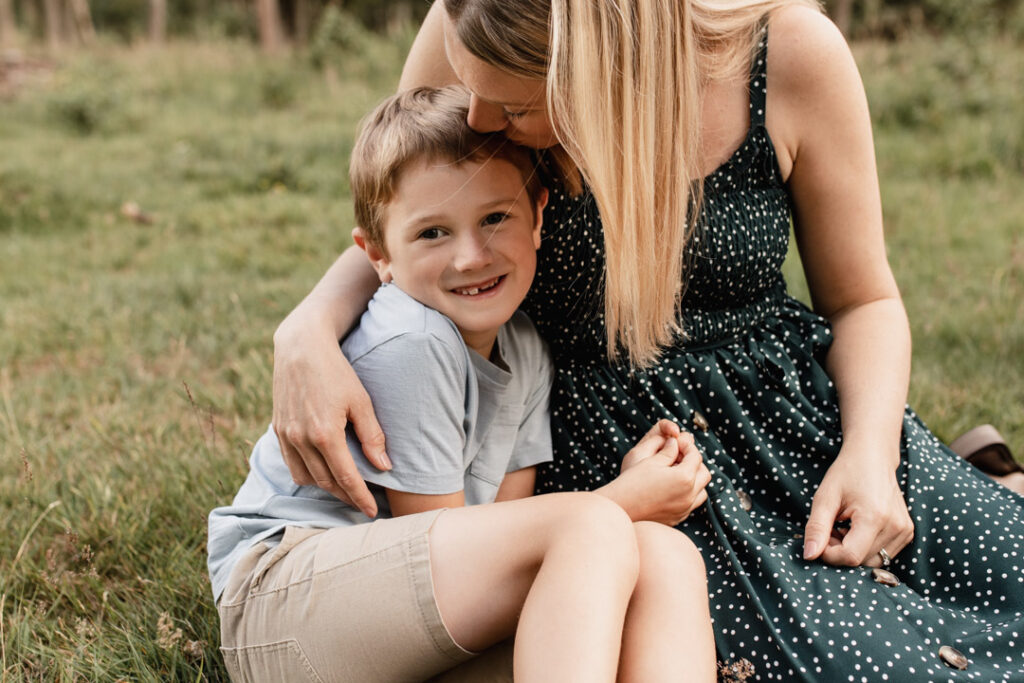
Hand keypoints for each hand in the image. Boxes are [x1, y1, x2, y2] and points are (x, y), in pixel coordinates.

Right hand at [272, 323, 390, 517]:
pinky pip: (292, 464)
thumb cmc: (336, 372)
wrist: (301, 348)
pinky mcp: (278, 430)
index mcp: (325, 434)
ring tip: (345, 489)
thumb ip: (372, 436)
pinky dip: (307, 473)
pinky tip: (322, 471)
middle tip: (363, 505)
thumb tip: (384, 467)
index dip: (360, 498)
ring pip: (305, 478)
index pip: (346, 478)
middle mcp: (301, 440)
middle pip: (326, 482)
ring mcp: (286, 436)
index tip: (372, 511)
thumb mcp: (361, 401)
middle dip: (346, 497)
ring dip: (325, 488)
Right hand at [602, 420, 711, 525]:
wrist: (621, 508)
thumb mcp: (650, 461)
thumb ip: (668, 451)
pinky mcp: (678, 518)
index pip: (695, 456)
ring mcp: (685, 508)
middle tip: (678, 456)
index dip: (687, 446)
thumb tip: (675, 443)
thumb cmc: (632, 483)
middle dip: (694, 462)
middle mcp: (689, 495)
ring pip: (702, 490)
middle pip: (704, 473)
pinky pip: (692, 503)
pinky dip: (689, 494)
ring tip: (677, 473)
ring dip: (695, 479)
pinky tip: (673, 488)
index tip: (677, 442)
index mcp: (684, 477)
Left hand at [803, 445, 913, 566]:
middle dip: (840, 552)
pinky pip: (882, 554)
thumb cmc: (847, 473)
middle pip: (861, 561)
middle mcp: (895, 527)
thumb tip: (810, 555)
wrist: (873, 457)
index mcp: (875, 517)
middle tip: (831, 528)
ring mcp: (905, 531)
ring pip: (872, 561)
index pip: (850, 556)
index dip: (830, 554)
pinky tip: (856, 529)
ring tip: (843, 527)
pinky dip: (865, 548)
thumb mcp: (825, 497)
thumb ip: (816, 527)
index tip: (822, 537)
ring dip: (853, 551)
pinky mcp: (907, 533)